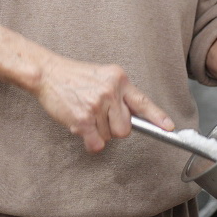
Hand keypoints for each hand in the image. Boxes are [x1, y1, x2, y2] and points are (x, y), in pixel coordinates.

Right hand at [32, 55, 173, 152]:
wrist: (48, 73)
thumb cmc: (74, 76)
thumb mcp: (103, 76)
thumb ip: (118, 93)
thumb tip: (133, 117)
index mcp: (119, 79)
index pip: (142, 102)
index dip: (157, 117)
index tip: (169, 127)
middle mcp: (111, 91)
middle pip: (125, 128)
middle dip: (113, 128)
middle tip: (98, 116)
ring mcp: (97, 105)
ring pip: (109, 136)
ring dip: (97, 132)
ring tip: (84, 113)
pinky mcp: (83, 118)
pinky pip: (96, 144)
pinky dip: (90, 142)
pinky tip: (80, 127)